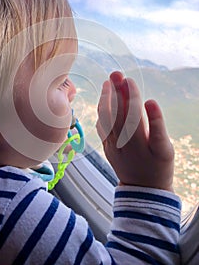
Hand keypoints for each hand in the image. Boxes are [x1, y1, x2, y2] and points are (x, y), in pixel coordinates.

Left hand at [96, 71, 173, 191]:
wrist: (144, 190)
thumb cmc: (158, 168)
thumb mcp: (165, 149)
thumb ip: (157, 125)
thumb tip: (150, 102)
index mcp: (136, 141)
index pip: (131, 112)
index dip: (130, 95)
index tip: (129, 80)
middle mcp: (120, 142)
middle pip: (114, 112)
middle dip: (114, 91)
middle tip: (115, 74)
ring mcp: (110, 146)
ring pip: (103, 119)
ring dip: (104, 100)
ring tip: (107, 84)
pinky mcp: (106, 148)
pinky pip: (100, 128)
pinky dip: (101, 113)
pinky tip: (104, 104)